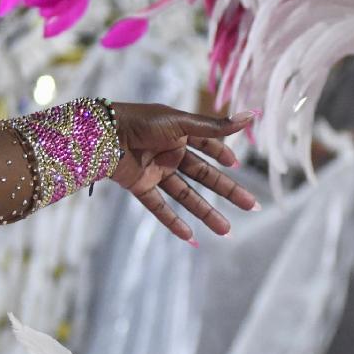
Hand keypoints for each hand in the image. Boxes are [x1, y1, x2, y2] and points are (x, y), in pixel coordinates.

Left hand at [108, 103, 257, 242]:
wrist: (102, 134)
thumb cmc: (141, 121)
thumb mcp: (181, 122)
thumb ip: (215, 126)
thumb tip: (251, 116)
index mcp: (179, 133)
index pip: (207, 145)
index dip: (221, 154)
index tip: (235, 165)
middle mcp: (169, 152)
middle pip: (204, 175)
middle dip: (227, 191)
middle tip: (251, 206)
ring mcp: (155, 171)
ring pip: (186, 195)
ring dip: (206, 212)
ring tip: (226, 230)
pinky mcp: (139, 185)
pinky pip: (159, 207)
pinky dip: (173, 222)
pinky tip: (190, 237)